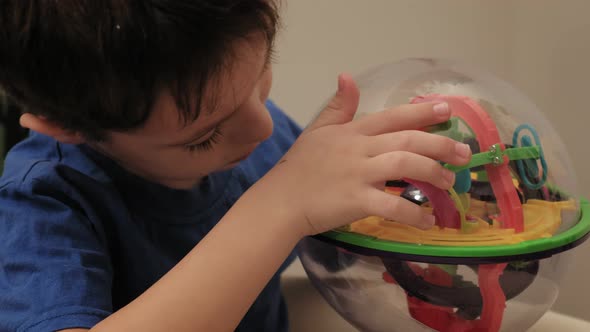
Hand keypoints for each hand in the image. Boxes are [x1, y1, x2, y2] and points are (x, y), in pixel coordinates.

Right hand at [253, 74, 470, 236]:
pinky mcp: (356, 200)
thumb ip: (338, 106)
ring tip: (449, 183)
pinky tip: (428, 220)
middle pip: (407, 139)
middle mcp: (359, 148)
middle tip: (463, 153)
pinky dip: (414, 213)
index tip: (447, 110)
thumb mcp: (317, 130)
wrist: (280, 200)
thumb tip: (348, 76)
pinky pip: (392, 205)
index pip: (392, 117)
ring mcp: (358, 174)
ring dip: (433, 173)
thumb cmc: (299, 168)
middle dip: (440, 144)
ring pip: (405, 164)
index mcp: (352, 132)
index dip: (422, 112)